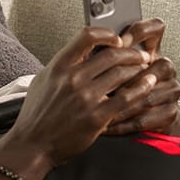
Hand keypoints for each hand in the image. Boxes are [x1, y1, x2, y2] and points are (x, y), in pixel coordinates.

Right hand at [0, 26, 155, 168]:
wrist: (32, 145)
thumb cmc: (36, 116)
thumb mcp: (43, 81)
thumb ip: (62, 65)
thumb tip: (80, 53)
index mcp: (59, 66)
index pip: (87, 36)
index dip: (107, 34)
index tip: (117, 39)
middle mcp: (73, 78)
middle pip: (112, 54)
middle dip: (132, 53)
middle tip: (140, 56)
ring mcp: (86, 97)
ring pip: (122, 73)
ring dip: (138, 69)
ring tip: (146, 69)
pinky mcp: (97, 116)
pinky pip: (127, 98)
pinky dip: (141, 88)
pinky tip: (148, 84)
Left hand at [104, 19, 179, 135]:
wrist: (146, 121)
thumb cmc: (121, 93)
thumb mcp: (112, 71)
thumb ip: (105, 58)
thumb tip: (86, 49)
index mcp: (151, 51)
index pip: (155, 29)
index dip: (141, 32)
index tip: (122, 42)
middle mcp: (165, 68)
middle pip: (155, 66)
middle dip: (126, 79)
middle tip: (101, 86)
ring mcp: (171, 90)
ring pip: (146, 96)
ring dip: (120, 105)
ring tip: (99, 109)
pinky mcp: (170, 114)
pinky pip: (146, 119)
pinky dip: (124, 124)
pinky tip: (109, 124)